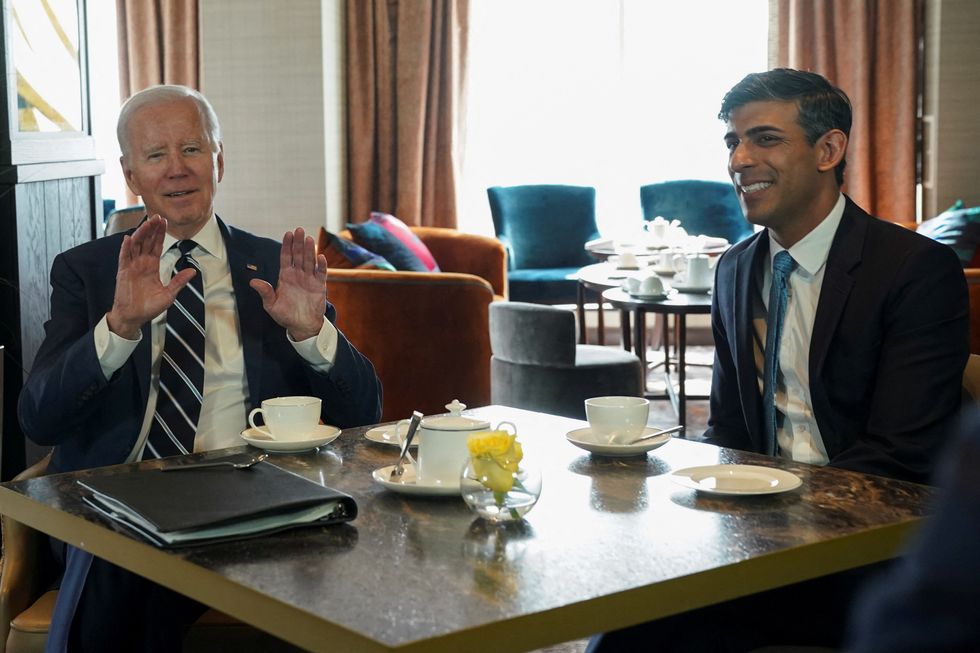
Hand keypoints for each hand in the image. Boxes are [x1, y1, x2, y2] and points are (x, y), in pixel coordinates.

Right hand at [106, 215, 195, 338]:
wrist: (134, 318)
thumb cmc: (149, 307)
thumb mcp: (169, 294)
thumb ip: (179, 281)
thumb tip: (193, 271)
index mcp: (152, 266)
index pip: (156, 246)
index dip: (160, 234)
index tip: (164, 222)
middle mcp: (141, 264)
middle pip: (146, 241)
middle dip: (152, 229)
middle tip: (157, 216)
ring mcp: (131, 267)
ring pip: (135, 246)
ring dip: (141, 234)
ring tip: (147, 222)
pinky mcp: (123, 273)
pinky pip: (124, 258)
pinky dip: (126, 248)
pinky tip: (129, 238)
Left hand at [250, 227, 326, 340]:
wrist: (302, 326)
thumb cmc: (285, 316)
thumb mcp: (271, 305)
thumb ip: (265, 292)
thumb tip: (253, 281)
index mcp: (285, 277)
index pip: (286, 257)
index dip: (287, 245)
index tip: (288, 234)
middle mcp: (298, 275)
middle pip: (298, 255)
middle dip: (298, 243)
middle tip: (299, 230)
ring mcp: (309, 279)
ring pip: (309, 261)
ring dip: (309, 250)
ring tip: (309, 239)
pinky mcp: (319, 286)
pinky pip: (321, 273)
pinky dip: (321, 265)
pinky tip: (321, 257)